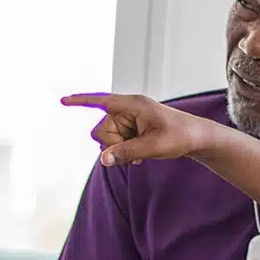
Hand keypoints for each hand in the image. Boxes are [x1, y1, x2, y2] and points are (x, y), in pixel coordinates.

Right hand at [60, 93, 223, 166]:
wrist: (197, 138)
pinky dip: (124, 151)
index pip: (101, 101)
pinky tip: (140, 155)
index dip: (81, 102)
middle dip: (112, 145)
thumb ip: (126, 152)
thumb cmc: (180, 136)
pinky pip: (116, 142)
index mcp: (133, 105)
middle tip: (134, 153)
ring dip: (120, 150)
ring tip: (141, 154)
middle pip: (101, 130)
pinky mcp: (132, 128)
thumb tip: (103, 159)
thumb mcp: (154, 147)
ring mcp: (129, 119)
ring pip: (107, 139)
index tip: (63, 100)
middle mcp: (128, 109)